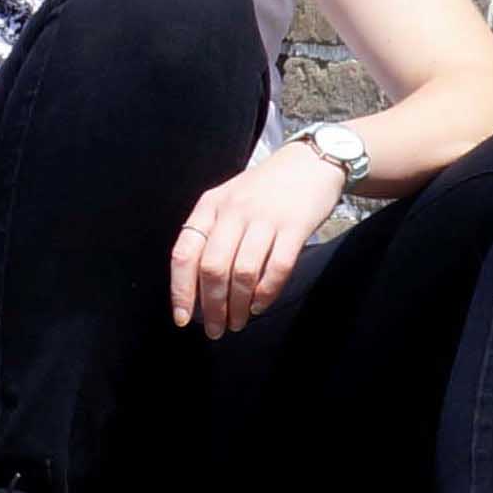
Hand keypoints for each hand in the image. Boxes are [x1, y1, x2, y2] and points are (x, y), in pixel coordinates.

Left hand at [172, 146, 344, 337]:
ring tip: (237, 323)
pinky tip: (260, 306)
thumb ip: (213, 234)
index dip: (181, 289)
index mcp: (209, 207)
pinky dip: (266, 292)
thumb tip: (197, 284)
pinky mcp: (295, 226)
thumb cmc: (264, 188)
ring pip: (242, 272)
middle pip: (213, 268)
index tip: (183, 318)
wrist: (311, 162)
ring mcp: (264, 219)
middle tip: (215, 330)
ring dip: (237, 305)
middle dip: (211, 306)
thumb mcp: (228, 201)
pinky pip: (276, 267)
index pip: (184, 253)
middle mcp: (233, 212)